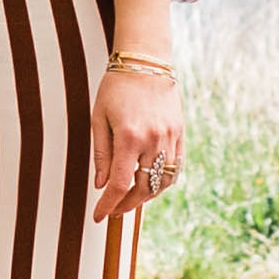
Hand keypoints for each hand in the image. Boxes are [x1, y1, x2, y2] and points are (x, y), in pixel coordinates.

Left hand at [92, 53, 181, 227]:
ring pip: (163, 182)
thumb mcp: (99, 119)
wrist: (145, 61)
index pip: (118, 184)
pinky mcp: (180, 134)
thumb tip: (101, 185)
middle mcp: (152, 141)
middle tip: (114, 210)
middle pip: (143, 189)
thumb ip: (101, 154)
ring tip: (131, 198)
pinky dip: (164, 181)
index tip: (98, 216)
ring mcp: (170, 138)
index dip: (108, 205)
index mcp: (128, 137)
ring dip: (147, 196)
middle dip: (127, 204)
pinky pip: (176, 167)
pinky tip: (151, 184)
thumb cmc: (115, 88)